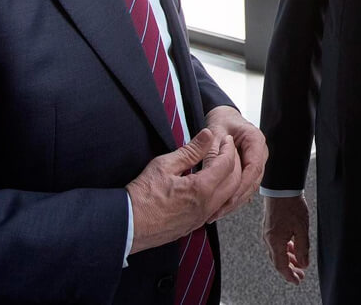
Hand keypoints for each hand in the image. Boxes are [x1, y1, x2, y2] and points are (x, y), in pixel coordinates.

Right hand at [126, 127, 240, 253]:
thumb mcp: (165, 165)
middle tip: (226, 149)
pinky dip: (219, 193)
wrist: (127, 225)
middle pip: (234, 182)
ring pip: (226, 197)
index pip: (226, 165)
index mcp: (201, 189)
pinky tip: (209, 184)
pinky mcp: (193, 225)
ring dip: (228, 179)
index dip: (228, 149)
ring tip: (219, 164)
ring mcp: (201, 218)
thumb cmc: (142, 196)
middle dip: (234, 162)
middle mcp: (206, 206)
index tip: (225, 139)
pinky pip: (215, 208)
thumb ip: (190, 150)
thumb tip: (207, 135)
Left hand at [204, 105, 267, 220]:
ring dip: (235, 202)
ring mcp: (257, 162)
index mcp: (255, 140)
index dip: (242, 185)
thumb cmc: (221, 123)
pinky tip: (220, 209)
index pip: (253, 167)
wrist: (224, 119)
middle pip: (253, 181)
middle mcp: (260, 152)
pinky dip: (233, 198)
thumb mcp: (213, 134)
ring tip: (216, 214)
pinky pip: (244, 187)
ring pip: (250, 187)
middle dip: (236, 198)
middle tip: (218, 211)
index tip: (228, 198)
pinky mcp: (250, 171)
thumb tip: (210, 173)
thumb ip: (213, 152)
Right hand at [263, 195, 310, 283]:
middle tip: (300, 274)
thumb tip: (304, 263)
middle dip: (290, 269)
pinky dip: (285, 249)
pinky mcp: (269, 227)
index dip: (290, 275)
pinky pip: (276, 244)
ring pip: (277, 252)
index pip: (281, 265)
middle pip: (278, 261)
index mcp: (275, 242)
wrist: (281, 188)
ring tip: (299, 262)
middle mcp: (268, 239)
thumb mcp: (301, 228)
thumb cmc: (291, 205)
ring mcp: (268, 233)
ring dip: (288, 259)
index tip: (297, 280)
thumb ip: (303, 248)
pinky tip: (293, 248)